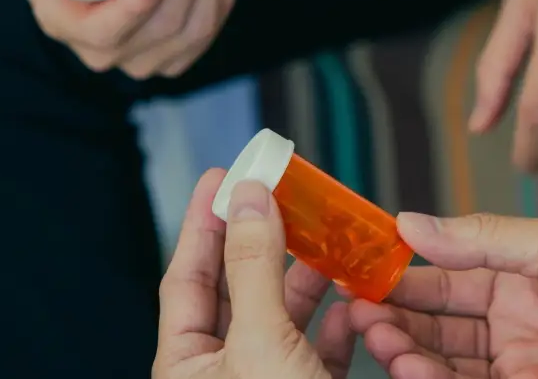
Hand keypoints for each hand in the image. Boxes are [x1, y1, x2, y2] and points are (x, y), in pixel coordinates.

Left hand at [155, 170, 355, 378]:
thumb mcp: (261, 343)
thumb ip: (254, 269)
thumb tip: (249, 199)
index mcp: (188, 366)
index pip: (187, 279)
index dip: (203, 224)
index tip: (220, 179)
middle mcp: (225, 371)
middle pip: (239, 290)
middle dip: (261, 241)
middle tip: (274, 193)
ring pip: (285, 316)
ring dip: (308, 280)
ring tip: (322, 238)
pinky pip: (322, 348)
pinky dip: (338, 324)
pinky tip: (350, 304)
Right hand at [349, 212, 537, 378]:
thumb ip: (482, 239)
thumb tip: (411, 222)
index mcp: (522, 277)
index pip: (446, 277)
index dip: (400, 275)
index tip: (358, 273)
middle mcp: (518, 324)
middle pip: (439, 326)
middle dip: (395, 319)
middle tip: (359, 314)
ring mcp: (527, 367)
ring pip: (449, 365)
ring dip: (409, 353)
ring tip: (381, 339)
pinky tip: (414, 367)